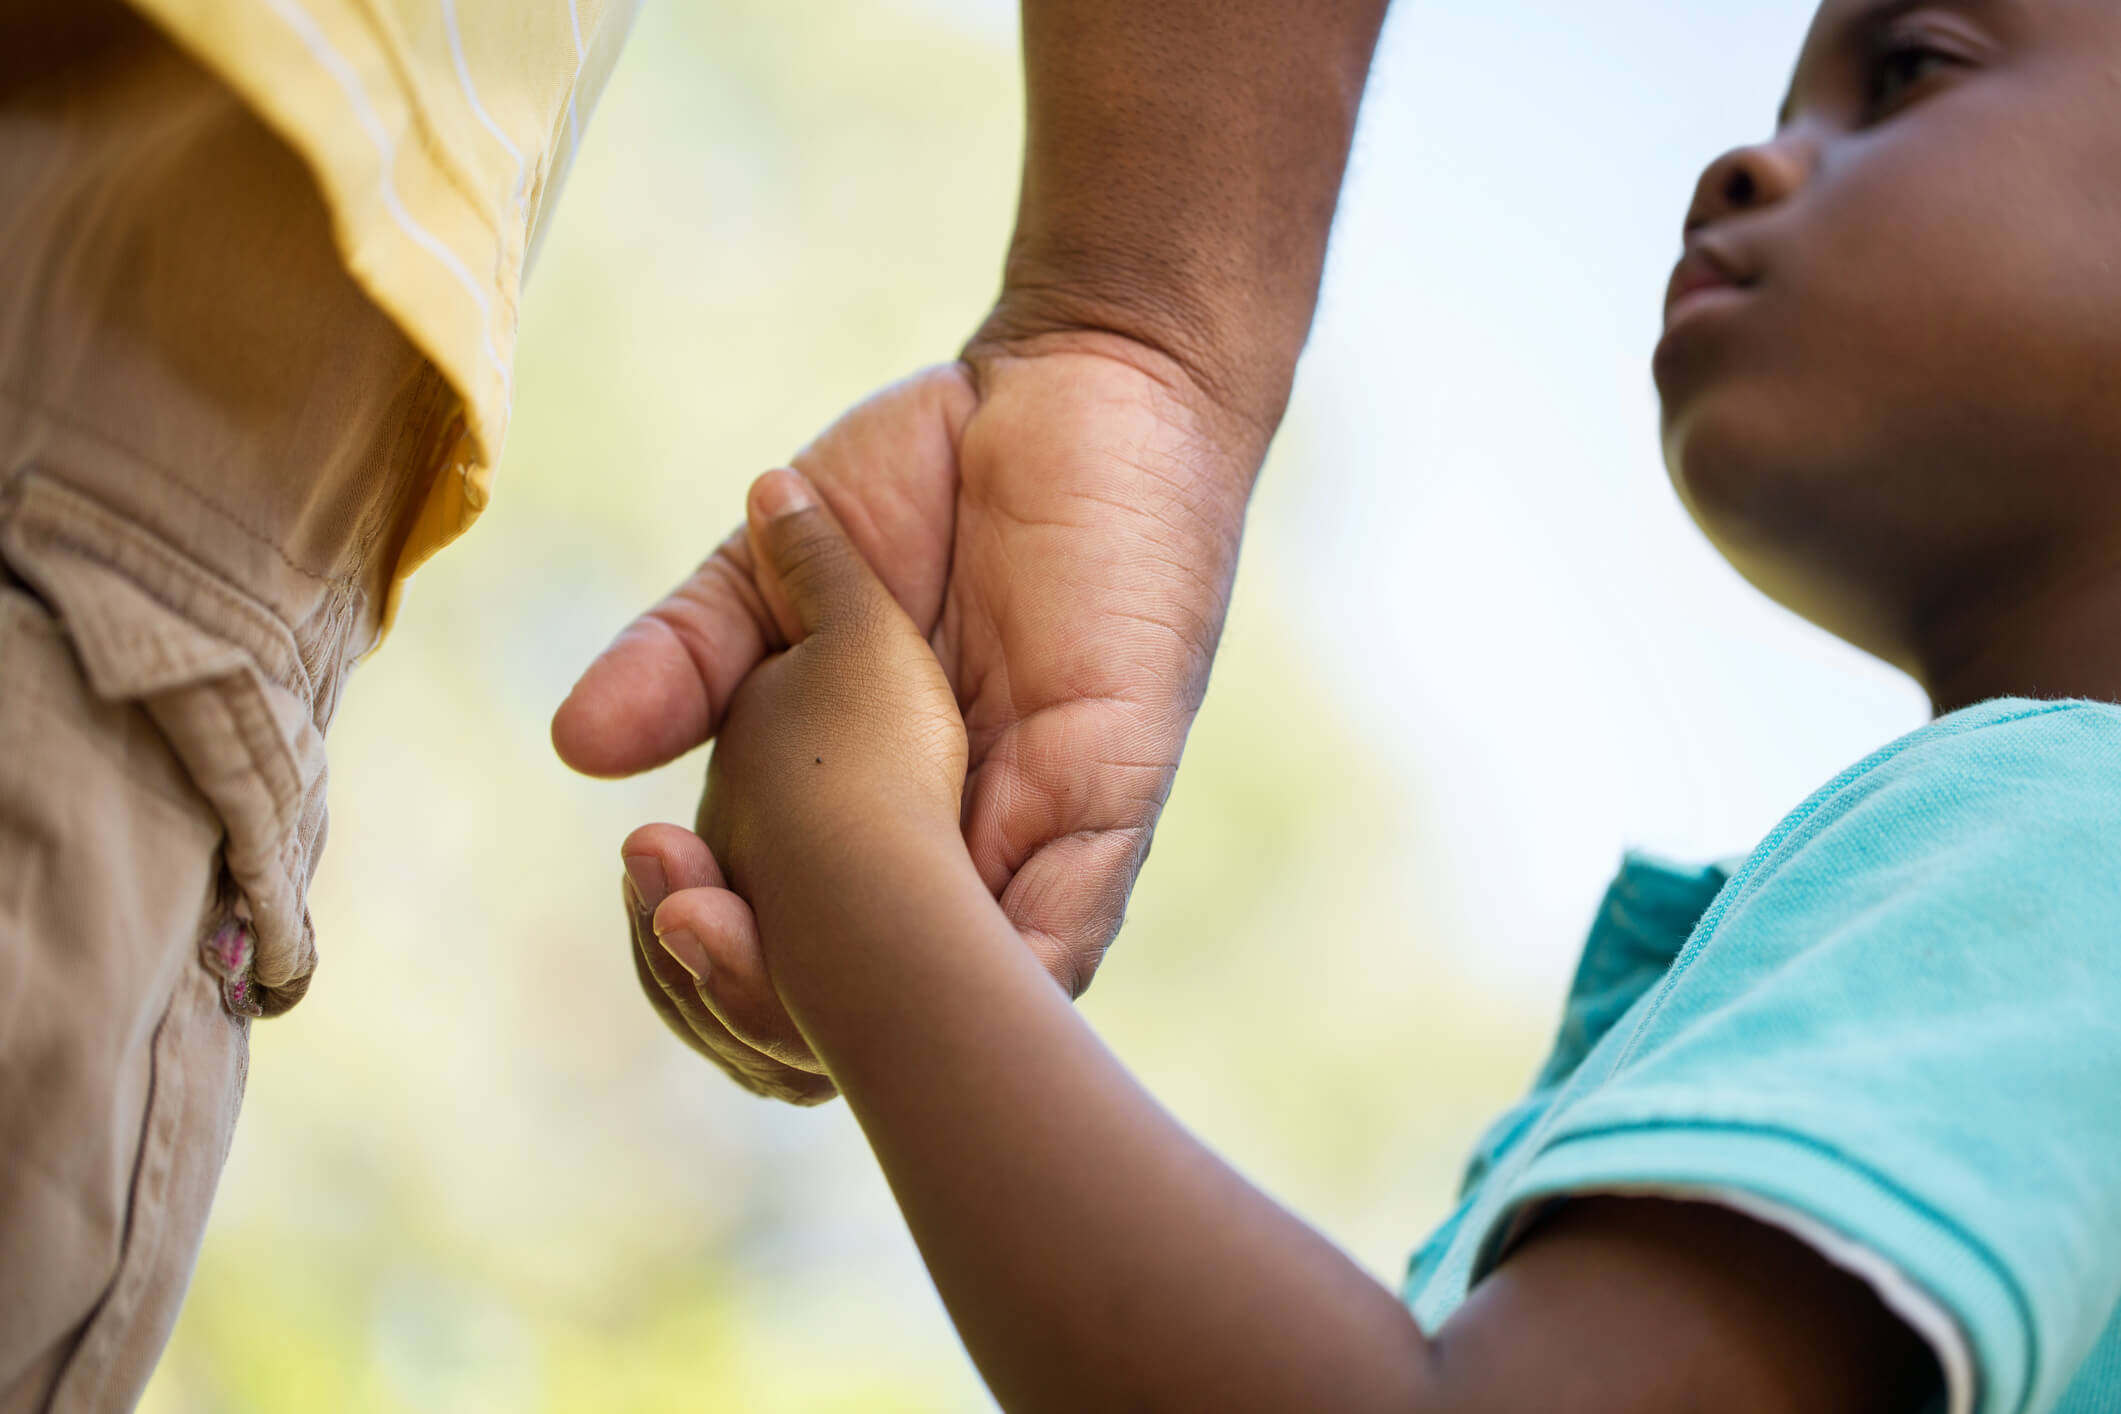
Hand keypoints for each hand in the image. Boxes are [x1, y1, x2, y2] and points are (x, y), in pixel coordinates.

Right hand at [558, 335, 1260, 1100]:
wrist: (1077, 372)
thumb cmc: (936, 468)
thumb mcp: (776, 561)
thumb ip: (690, 653)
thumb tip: (574, 747)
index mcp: (866, 806)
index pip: (781, 944)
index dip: (706, 950)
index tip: (643, 875)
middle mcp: (949, 844)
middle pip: (858, 1010)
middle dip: (758, 995)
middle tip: (681, 918)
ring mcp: (1034, 831)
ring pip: (956, 1002)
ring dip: (849, 999)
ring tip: (746, 942)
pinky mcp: (1112, 791)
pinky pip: (1069, 930)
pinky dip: (999, 972)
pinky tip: (929, 991)